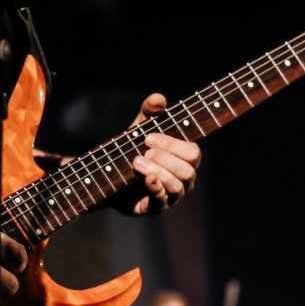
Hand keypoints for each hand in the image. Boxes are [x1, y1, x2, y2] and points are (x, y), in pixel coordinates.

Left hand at [113, 95, 201, 215]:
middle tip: (144, 151)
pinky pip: (162, 200)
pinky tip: (146, 177)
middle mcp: (183, 179)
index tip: (148, 137)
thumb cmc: (133, 150)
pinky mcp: (156, 207)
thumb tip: (159, 98)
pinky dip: (155, 187)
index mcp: (185, 160)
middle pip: (188, 170)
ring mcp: (172, 195)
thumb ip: (149, 112)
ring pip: (177, 186)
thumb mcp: (139, 128)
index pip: (193, 153)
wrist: (111, 177)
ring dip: (158, 171)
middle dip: (165, 158)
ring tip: (137, 162)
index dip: (173, 144)